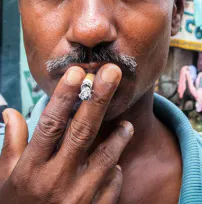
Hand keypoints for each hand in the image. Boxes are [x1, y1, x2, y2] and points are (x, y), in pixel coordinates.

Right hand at [0, 64, 132, 202]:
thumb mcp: (5, 179)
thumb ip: (11, 144)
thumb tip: (10, 112)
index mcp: (30, 170)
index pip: (50, 125)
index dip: (64, 97)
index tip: (77, 72)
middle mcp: (55, 181)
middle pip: (82, 131)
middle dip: (98, 99)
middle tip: (112, 73)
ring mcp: (77, 198)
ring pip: (105, 158)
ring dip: (118, 138)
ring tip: (126, 124)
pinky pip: (112, 186)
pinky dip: (115, 172)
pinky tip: (115, 164)